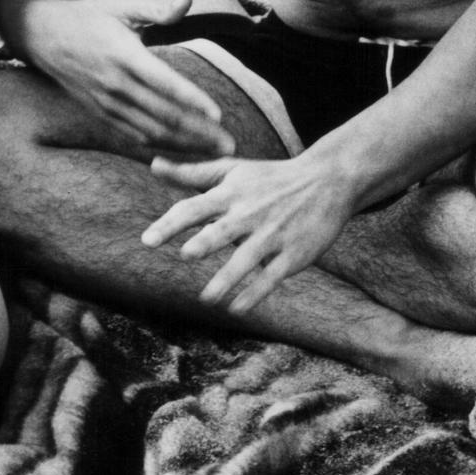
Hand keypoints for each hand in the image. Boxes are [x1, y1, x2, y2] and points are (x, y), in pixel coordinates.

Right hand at [27, 0, 231, 157]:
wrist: (43, 35)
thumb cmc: (88, 17)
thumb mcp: (121, 5)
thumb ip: (158, 9)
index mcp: (123, 55)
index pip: (163, 82)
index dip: (192, 100)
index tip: (218, 114)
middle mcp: (115, 84)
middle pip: (162, 115)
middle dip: (199, 133)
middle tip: (229, 146)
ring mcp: (107, 103)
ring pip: (151, 132)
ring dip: (184, 145)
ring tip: (214, 153)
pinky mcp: (101, 113)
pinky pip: (135, 136)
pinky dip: (161, 147)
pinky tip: (183, 152)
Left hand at [142, 151, 356, 312]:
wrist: (327, 180)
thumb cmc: (269, 177)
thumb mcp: (231, 169)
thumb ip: (190, 172)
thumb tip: (153, 165)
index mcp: (230, 194)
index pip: (194, 208)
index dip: (170, 223)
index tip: (147, 241)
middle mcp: (250, 214)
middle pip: (222, 230)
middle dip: (204, 243)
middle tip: (185, 256)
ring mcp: (273, 234)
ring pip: (247, 259)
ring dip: (227, 279)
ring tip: (207, 299)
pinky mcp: (294, 254)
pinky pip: (272, 276)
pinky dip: (255, 293)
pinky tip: (236, 309)